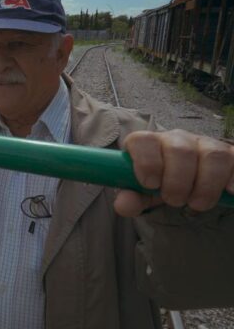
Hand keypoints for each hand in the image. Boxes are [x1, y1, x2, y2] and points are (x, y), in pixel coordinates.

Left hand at [115, 129, 233, 216]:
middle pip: (179, 150)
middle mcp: (177, 139)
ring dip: (205, 184)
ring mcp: (205, 144)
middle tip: (174, 201)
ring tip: (197, 203)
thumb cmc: (159, 184)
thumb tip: (123, 205)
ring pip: (212, 155)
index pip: (143, 140)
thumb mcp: (141, 193)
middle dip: (177, 181)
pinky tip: (228, 193)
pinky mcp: (230, 154)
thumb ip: (130, 197)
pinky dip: (233, 178)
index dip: (147, 162)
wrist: (186, 182)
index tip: (151, 184)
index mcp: (149, 143)